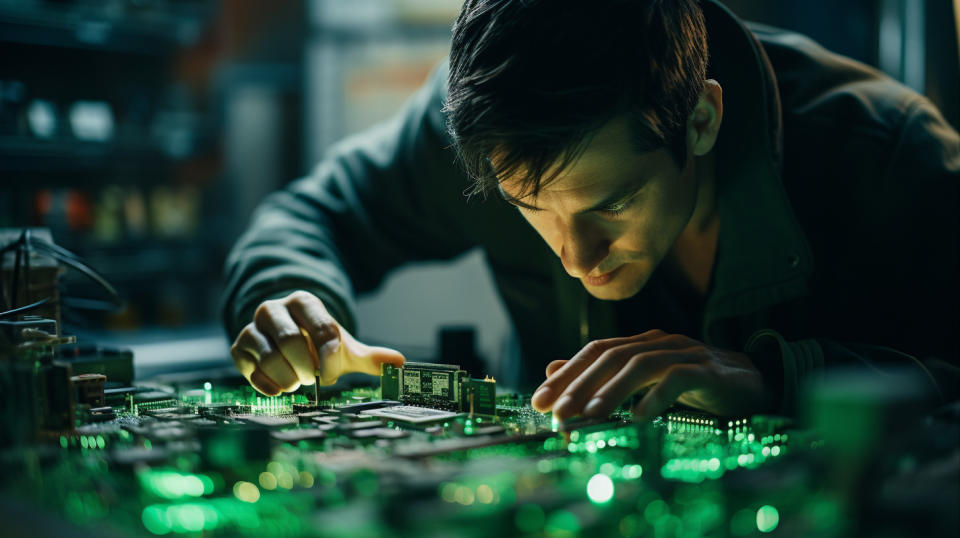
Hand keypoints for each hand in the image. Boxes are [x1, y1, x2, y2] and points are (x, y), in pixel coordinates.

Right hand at [230, 291, 404, 394]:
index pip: (322, 328)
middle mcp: (274, 309)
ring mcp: (252, 327)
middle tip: (311, 379)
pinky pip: (251, 371)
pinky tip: (280, 388)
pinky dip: (269, 387)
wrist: (285, 342)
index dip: (330, 357)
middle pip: (291, 342)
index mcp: (304, 302)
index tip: (331, 375)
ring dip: (289, 379)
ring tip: (296, 382)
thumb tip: (400, 362)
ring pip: (269, 358)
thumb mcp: (343, 348)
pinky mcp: (238, 348)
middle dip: (306, 369)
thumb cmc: (317, 344)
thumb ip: (370, 356)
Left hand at [530, 329, 770, 420]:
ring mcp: (685, 353)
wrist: (756, 383)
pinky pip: (677, 379)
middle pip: (611, 356)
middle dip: (579, 385)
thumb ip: (603, 375)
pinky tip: (638, 418)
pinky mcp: (709, 371)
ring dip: (611, 391)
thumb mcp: (646, 382)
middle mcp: (659, 342)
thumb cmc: (696, 385)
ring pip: (639, 365)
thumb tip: (552, 368)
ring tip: (589, 417)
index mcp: (642, 343)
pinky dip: (654, 397)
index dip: (566, 374)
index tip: (539, 401)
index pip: (595, 351)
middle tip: (556, 413)